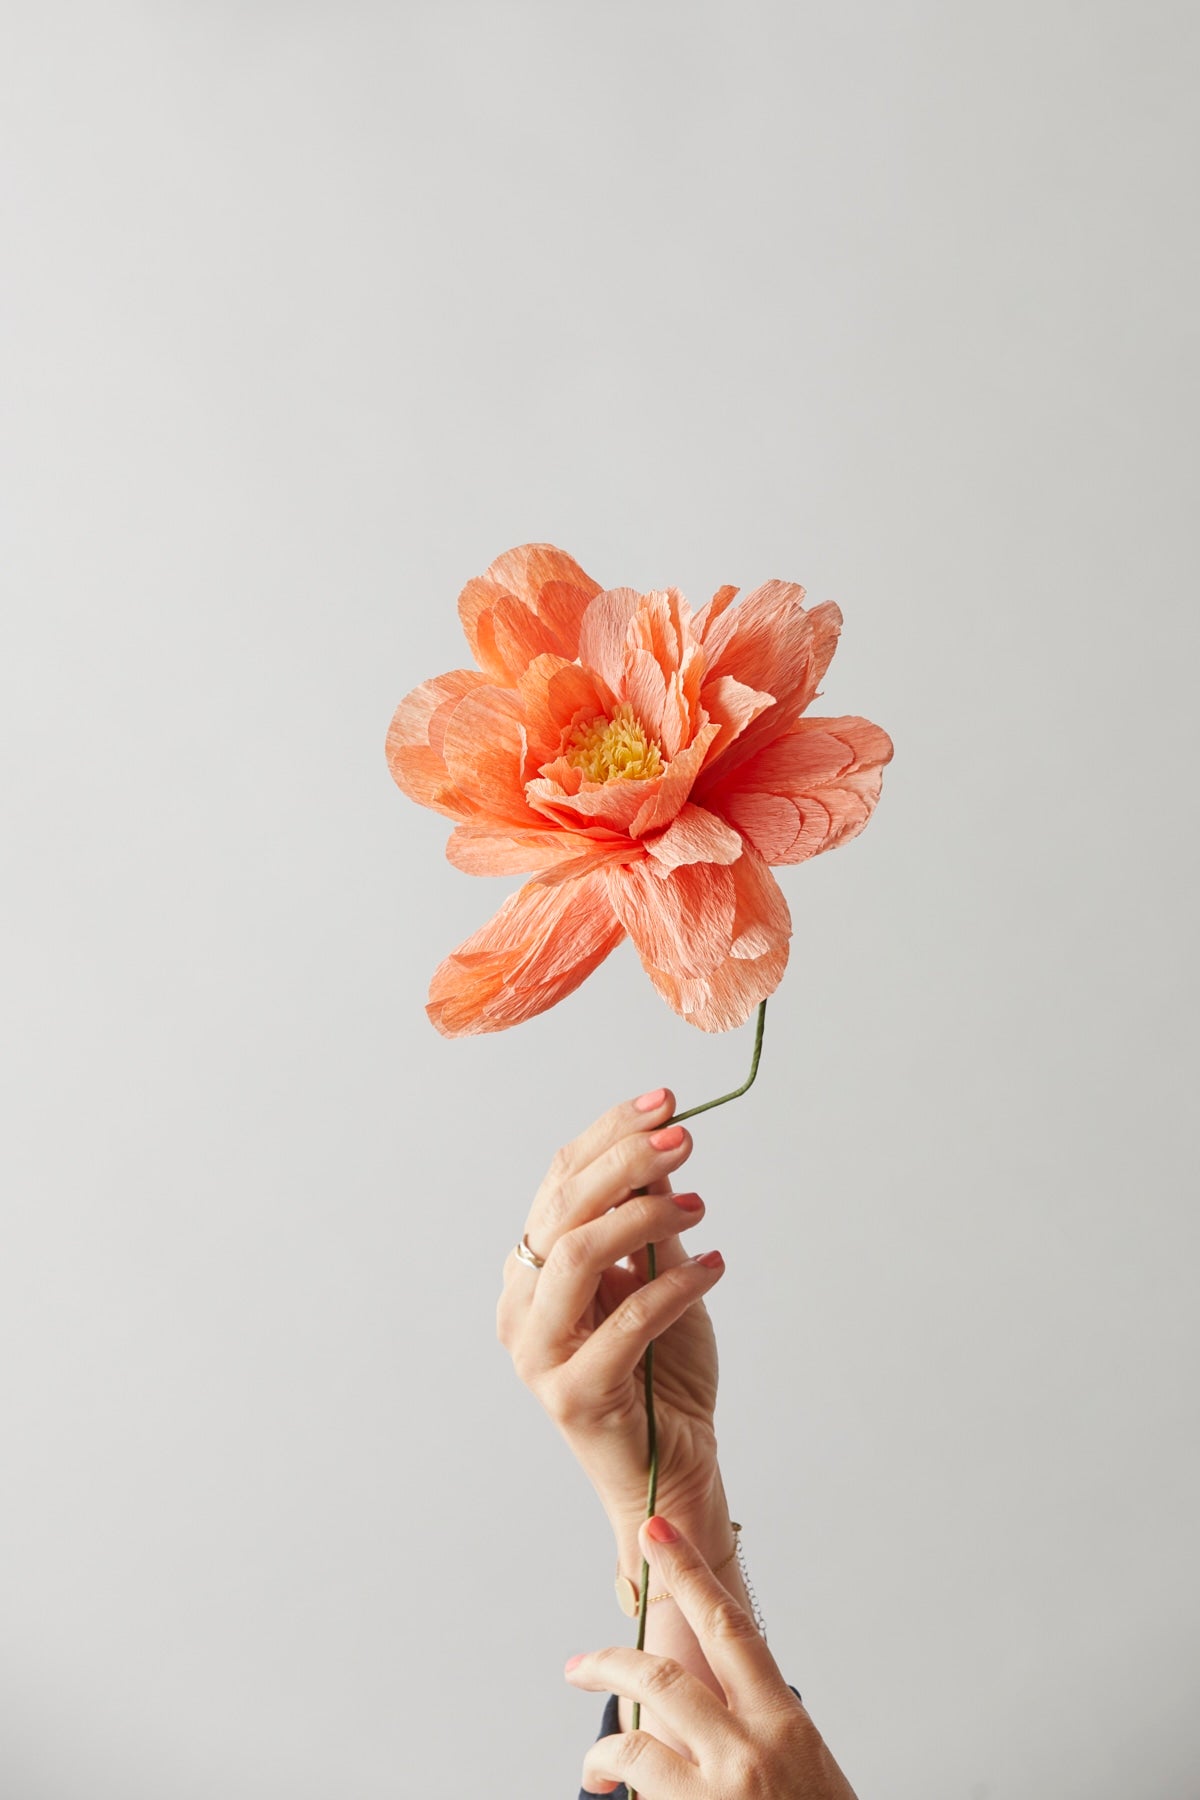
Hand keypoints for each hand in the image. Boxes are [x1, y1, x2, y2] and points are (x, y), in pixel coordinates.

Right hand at [496, 1088, 724, 1537]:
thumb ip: (647, 1222)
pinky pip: (624, 1322)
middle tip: (684, 1136)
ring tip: (700, 1204)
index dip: (609, 1134)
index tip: (664, 1101)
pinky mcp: (573, 1394)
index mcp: (531, 1270)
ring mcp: (539, 1353)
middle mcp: (521, 1307)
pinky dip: (675, 1287)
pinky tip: (714, 1267)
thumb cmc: (662, 1370)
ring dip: (644, 1215)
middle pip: (564, 1208)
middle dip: (626, 1161)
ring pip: (578, 1254)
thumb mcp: (657, 1276)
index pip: (559, 1180)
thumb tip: (660, 1149)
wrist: (673, 1466)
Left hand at [567, 1516, 858, 1799]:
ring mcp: (718, 1788)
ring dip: (602, 1736)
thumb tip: (720, 1706)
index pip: (730, 1627)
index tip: (656, 1535)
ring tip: (594, 1758)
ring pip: (636, 1730)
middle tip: (580, 1660)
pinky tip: (608, 1787)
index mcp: (784, 1723)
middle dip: (611, 1655)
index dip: (689, 1574)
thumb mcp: (808, 1774)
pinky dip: (615, 1780)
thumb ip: (763, 1733)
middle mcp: (750, 1747)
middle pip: (663, 1672)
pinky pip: (636, 1782)